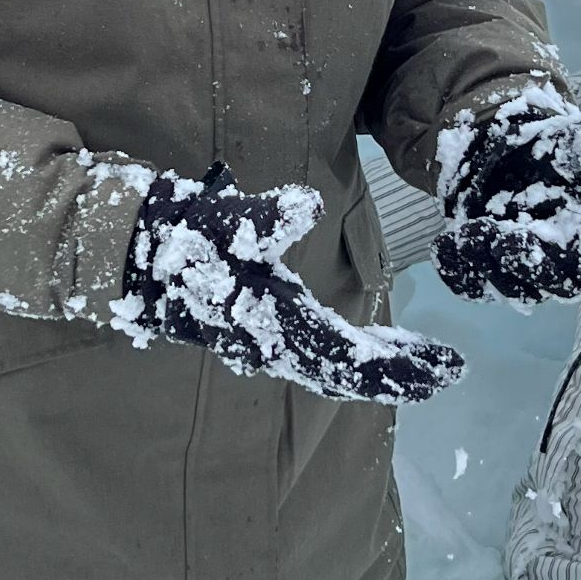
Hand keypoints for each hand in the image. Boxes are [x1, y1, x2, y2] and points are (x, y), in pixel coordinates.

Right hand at [115, 166, 464, 404]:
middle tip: (447, 371)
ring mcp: (266, 344)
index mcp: (274, 324)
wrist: (133, 258)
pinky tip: (373, 348)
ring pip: (331, 369)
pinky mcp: (260, 333)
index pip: (348, 358)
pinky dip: (350, 356)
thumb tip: (306, 205)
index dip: (397, 369)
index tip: (442, 370)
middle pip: (346, 373)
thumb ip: (265, 216)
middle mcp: (274, 345)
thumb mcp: (222, 218)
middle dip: (397, 374)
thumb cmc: (183, 236)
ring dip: (375, 369)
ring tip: (419, 361)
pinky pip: (316, 356)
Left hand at [434, 92, 580, 305]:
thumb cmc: (551, 151)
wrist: (498, 154)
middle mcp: (566, 264)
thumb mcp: (579, 141)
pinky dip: (457, 268)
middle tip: (511, 237)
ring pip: (513, 287)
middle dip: (535, 262)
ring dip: (491, 265)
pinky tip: (445, 244)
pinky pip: (472, 284)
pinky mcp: (485, 274)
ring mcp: (525, 274)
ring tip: (471, 232)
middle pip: (559, 282)